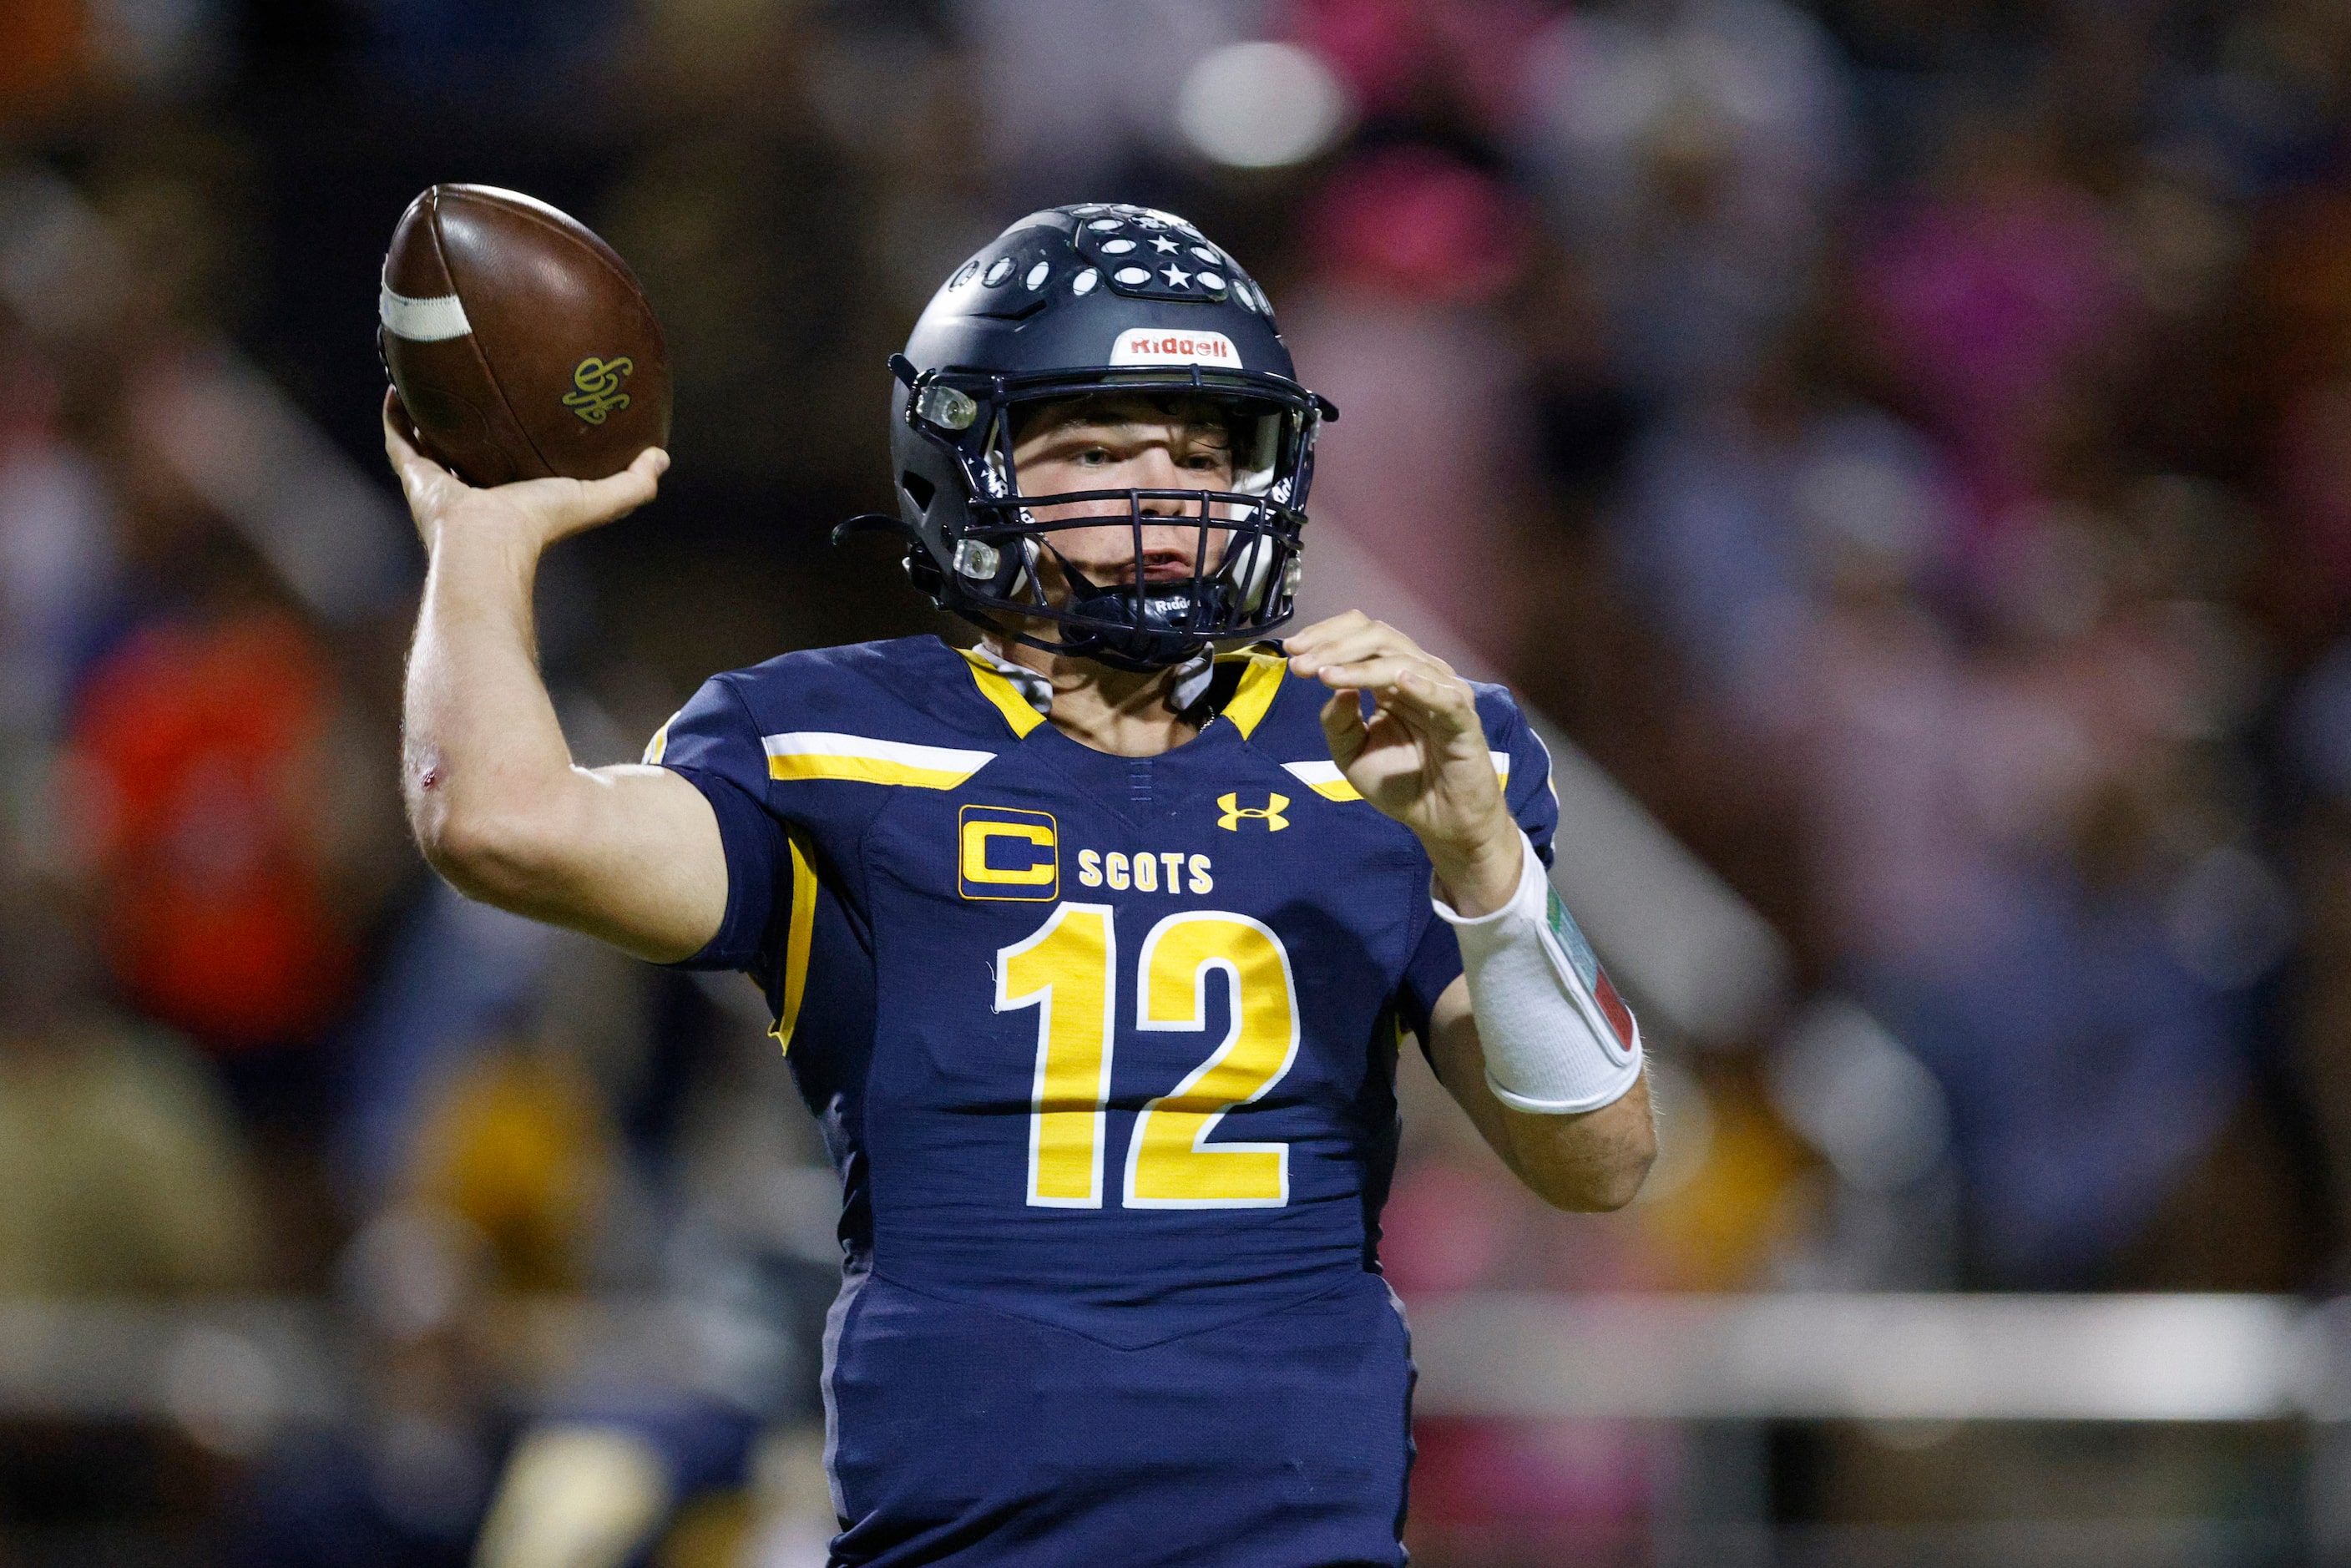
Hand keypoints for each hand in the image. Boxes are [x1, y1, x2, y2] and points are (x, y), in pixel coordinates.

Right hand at [383, 389, 667, 557]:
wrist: (486, 544)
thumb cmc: (540, 526)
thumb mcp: (597, 500)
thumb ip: (633, 484)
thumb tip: (662, 457)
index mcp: (509, 498)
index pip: (513, 466)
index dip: (517, 441)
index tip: (525, 409)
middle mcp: (471, 490)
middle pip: (467, 450)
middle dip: (471, 422)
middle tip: (477, 384)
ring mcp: (437, 483)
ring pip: (428, 439)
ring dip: (429, 410)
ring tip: (431, 373)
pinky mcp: (413, 475)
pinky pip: (399, 436)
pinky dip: (398, 409)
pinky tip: (402, 375)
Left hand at [1286, 611, 1522, 914]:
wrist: (1439, 822)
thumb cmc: (1401, 785)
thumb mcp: (1351, 754)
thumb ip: (1337, 721)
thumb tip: (1334, 685)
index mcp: (1391, 677)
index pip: (1362, 635)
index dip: (1327, 635)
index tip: (1292, 651)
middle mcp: (1418, 675)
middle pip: (1378, 636)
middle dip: (1335, 646)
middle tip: (1301, 664)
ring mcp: (1443, 693)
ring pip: (1402, 660)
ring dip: (1359, 665)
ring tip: (1325, 675)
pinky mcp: (1463, 719)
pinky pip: (1444, 697)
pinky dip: (1422, 687)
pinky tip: (1397, 681)